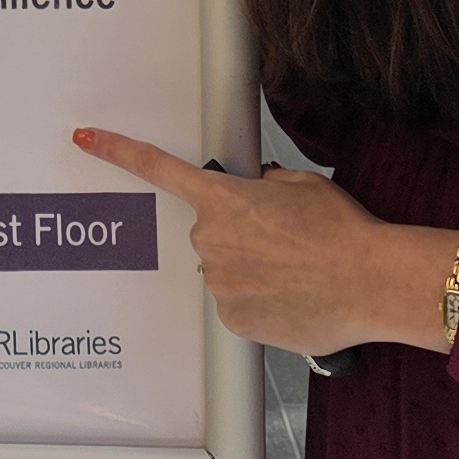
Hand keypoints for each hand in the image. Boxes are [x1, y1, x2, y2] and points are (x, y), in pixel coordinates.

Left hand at [73, 133, 458, 355]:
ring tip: (300, 274)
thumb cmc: (344, 230)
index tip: (86, 137)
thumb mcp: (302, 186)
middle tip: (286, 243)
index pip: (159, 169)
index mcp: (224, 199)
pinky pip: (238, 307)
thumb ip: (264, 186)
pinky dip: (262, 304)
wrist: (372, 282)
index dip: (118, 150)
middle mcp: (210, 240)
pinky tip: (296, 299)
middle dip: (240, 236)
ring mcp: (219, 285)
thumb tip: (257, 193)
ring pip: (226, 273)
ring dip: (253, 272)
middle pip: (212, 234)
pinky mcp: (234, 322)